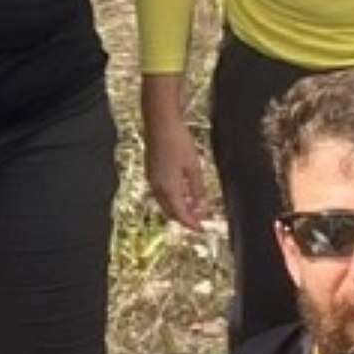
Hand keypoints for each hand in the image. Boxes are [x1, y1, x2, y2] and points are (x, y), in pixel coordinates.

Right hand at [144, 116, 207, 230]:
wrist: (160, 123)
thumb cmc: (178, 142)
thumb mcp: (194, 166)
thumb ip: (197, 189)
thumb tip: (201, 207)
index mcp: (169, 188)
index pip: (181, 214)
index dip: (192, 224)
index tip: (202, 229)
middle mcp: (157, 187)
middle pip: (170, 211)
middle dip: (184, 218)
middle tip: (198, 221)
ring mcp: (152, 179)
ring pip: (165, 202)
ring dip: (178, 208)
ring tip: (193, 207)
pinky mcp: (151, 171)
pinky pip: (161, 192)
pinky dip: (172, 198)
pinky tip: (182, 192)